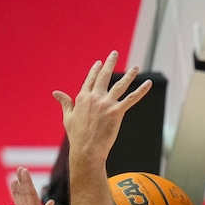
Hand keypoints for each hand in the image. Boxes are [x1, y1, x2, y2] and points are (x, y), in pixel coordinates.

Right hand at [52, 50, 151, 166]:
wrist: (86, 150)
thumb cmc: (77, 137)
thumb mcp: (68, 117)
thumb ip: (65, 103)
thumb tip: (56, 93)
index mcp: (83, 98)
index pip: (90, 79)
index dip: (95, 70)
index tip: (100, 63)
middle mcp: (95, 97)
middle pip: (104, 76)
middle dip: (110, 63)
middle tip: (115, 53)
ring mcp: (106, 104)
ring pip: (120, 85)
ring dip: (129, 75)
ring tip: (136, 67)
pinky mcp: (116, 112)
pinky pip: (131, 99)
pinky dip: (141, 91)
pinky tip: (148, 83)